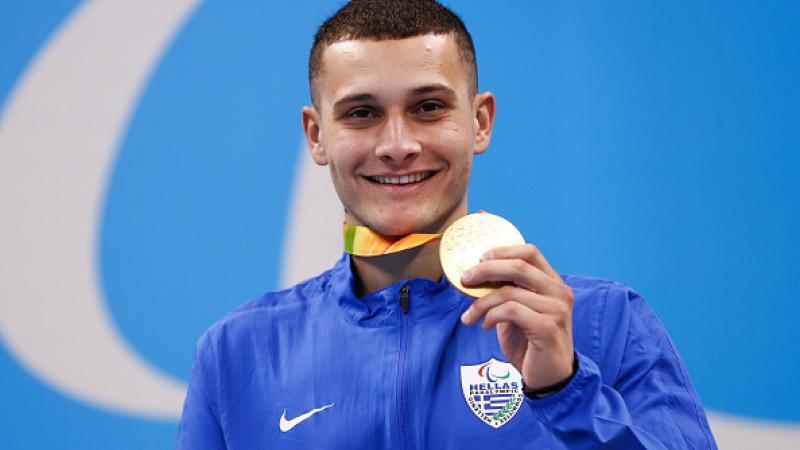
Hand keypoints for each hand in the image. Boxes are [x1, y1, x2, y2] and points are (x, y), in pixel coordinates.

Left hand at [460, 244, 574, 390]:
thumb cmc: (530, 344)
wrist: (549, 379)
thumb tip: (475, 275)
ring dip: (481, 303)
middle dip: (486, 270)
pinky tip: (484, 326)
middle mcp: (560, 292)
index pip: (530, 253)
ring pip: (509, 292)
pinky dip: (491, 316)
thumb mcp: (516, 313)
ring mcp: (557, 309)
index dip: (502, 251)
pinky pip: (510, 311)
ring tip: (469, 316)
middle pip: (519, 266)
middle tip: (465, 279)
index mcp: (553, 283)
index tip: (479, 259)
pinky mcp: (548, 327)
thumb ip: (506, 292)